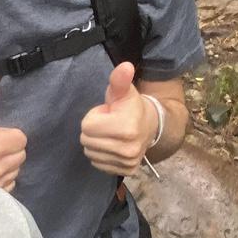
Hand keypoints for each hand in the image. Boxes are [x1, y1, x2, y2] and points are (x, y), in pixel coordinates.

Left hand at [79, 62, 153, 177]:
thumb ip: (119, 79)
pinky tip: (113, 145)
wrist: (151, 126)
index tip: (107, 113)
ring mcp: (127, 162)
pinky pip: (98, 164)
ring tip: (111, 134)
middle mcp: (127, 149)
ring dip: (97, 142)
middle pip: (86, 141)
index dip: (94, 116)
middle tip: (109, 124)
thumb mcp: (124, 91)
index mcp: (125, 128)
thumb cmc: (131, 106)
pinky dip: (101, 154)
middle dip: (94, 130)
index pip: (87, 126)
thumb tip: (125, 66)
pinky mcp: (126, 171)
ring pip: (90, 153)